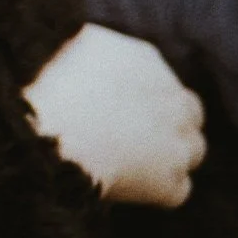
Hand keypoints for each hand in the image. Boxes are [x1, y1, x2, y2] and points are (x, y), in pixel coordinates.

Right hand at [22, 24, 205, 206]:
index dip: (146, 100)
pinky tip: (130, 189)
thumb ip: (95, 50)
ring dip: (169, 157)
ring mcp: (176, 143)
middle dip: (170, 125)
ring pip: (193, 151)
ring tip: (133, 167)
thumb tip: (91, 49)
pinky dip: (158, 191)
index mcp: (145, 61)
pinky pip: (178, 191)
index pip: (162, 81)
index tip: (124, 111)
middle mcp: (171, 100)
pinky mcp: (168, 182)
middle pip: (190, 114)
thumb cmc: (44, 87)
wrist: (46, 130)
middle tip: (135, 138)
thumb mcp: (71, 45)